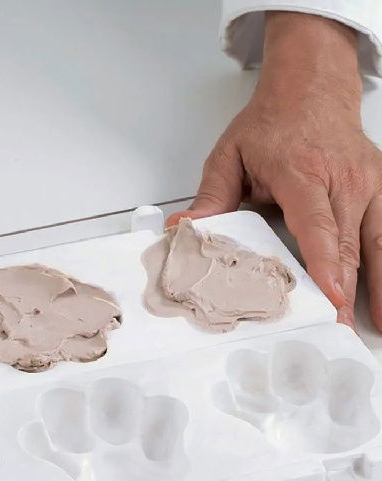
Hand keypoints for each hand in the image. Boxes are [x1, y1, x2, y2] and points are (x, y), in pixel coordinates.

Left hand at [168, 12, 381, 330]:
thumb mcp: (230, 155)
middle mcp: (344, 180)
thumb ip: (210, 198)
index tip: (333, 296)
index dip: (325, 263)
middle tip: (336, 333)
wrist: (313, 85)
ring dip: (376, 290)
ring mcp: (369, 185)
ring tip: (372, 330)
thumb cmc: (272, 123)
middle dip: (345, 294)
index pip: (317, 225)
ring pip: (375, 245)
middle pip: (347, 245)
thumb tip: (180, 231)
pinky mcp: (381, 190)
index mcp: (304, 173)